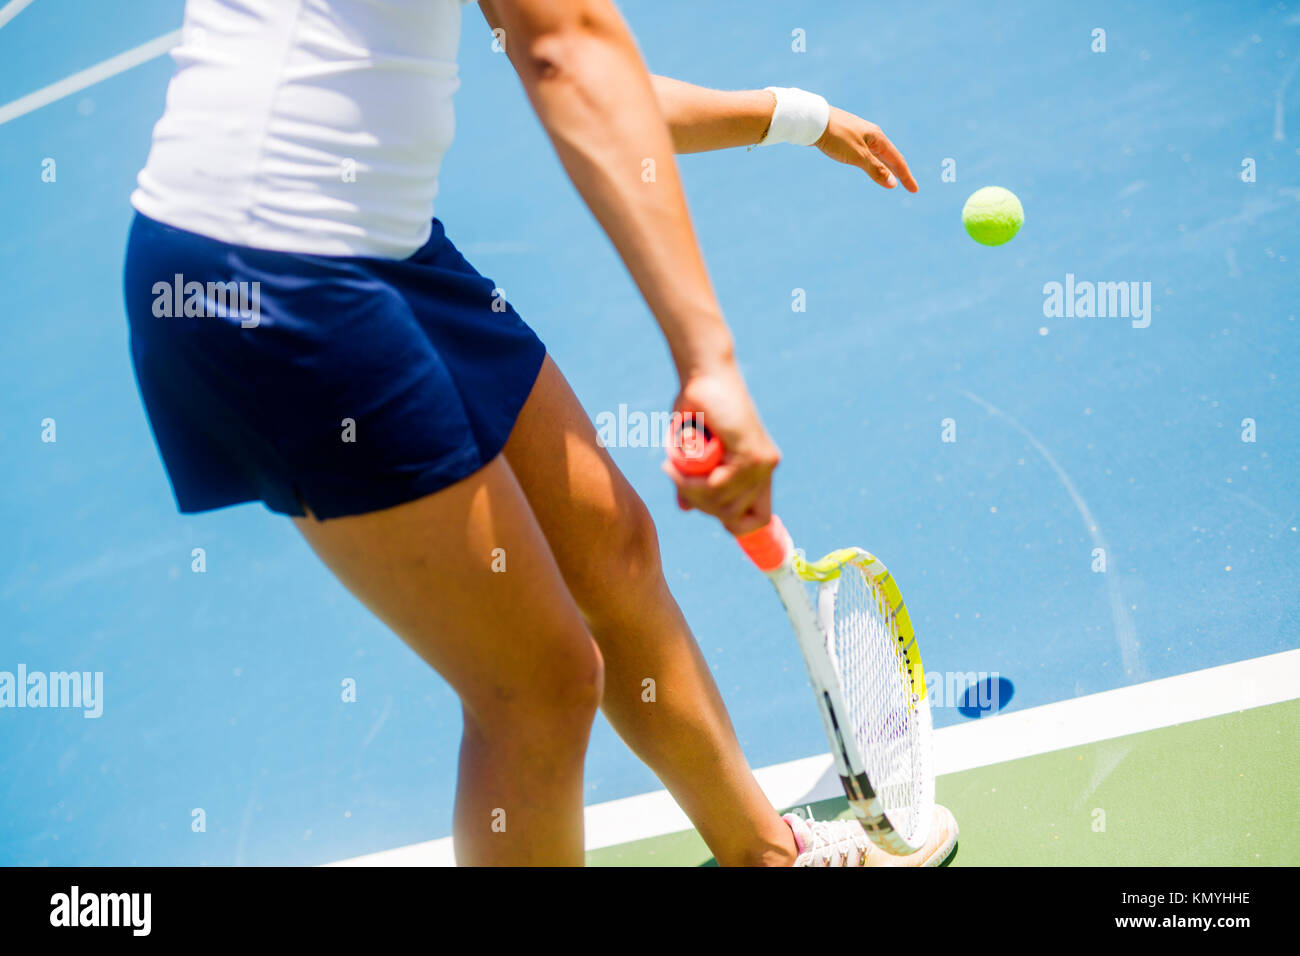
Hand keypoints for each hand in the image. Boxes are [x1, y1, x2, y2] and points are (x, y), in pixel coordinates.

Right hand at [662, 362, 780, 534]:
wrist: (704, 375)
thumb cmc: (696, 411)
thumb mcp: (693, 454)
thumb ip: (694, 482)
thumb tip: (686, 509)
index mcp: (758, 471)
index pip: (758, 519)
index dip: (732, 523)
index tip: (704, 508)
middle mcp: (765, 469)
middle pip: (732, 517)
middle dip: (699, 504)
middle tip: (676, 479)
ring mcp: (761, 462)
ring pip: (723, 503)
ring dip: (690, 490)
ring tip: (672, 468)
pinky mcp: (751, 453)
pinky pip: (718, 486)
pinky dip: (692, 481)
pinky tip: (676, 466)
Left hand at [814, 107, 918, 192]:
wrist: (813, 121)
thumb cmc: (836, 137)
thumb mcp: (857, 156)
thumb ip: (876, 170)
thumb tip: (893, 184)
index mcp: (877, 138)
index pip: (897, 160)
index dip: (906, 176)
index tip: (914, 190)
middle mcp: (872, 135)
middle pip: (890, 157)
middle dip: (899, 172)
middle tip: (908, 186)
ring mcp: (860, 135)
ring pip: (878, 155)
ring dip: (886, 167)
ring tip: (892, 178)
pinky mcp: (849, 138)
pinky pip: (867, 153)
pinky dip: (873, 163)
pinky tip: (869, 165)